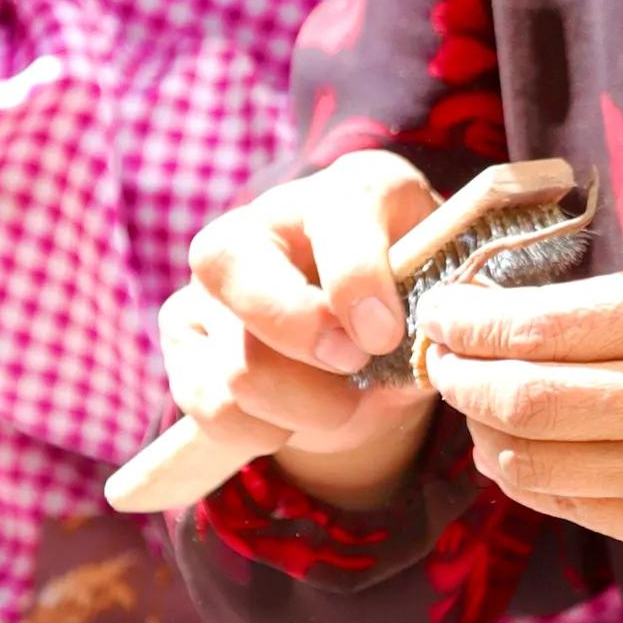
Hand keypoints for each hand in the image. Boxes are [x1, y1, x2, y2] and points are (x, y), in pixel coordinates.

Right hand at [164, 150, 441, 505]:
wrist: (371, 342)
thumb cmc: (411, 307)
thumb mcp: (439, 297)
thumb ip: (434, 313)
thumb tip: (415, 360)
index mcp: (350, 191)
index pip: (334, 216)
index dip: (356, 280)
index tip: (384, 335)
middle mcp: (263, 222)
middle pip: (236, 269)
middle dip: (301, 335)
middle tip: (353, 364)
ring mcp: (212, 281)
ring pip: (238, 364)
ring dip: (305, 406)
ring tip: (343, 403)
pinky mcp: (183, 337)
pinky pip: (213, 406)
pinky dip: (265, 431)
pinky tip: (295, 417)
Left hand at [419, 265, 622, 580]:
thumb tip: (511, 317)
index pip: (549, 322)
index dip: (475, 319)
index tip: (444, 308)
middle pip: (526, 397)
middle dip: (460, 376)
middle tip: (439, 356)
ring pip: (534, 461)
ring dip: (484, 431)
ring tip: (476, 404)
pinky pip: (572, 506)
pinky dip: (530, 476)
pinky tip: (524, 450)